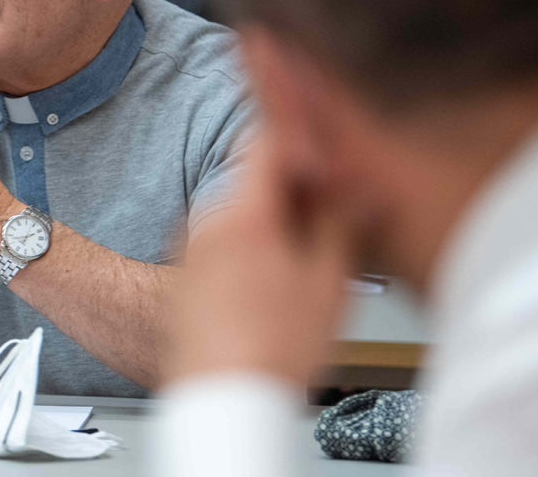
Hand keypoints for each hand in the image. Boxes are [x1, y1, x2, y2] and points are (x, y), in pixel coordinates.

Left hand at [166, 133, 356, 386]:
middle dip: (295, 187)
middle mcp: (206, 219)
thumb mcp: (329, 280)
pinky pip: (223, 239)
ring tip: (308, 261)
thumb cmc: (275, 348)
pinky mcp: (184, 272)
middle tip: (334, 214)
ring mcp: (189, 245)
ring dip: (274, 219)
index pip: (268, 139)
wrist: (222, 398)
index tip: (330, 153)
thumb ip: (340, 219)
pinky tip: (276, 285)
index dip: (303, 139)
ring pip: (240, 210)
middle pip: (255, 178)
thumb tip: (353, 184)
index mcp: (243, 211)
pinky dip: (251, 246)